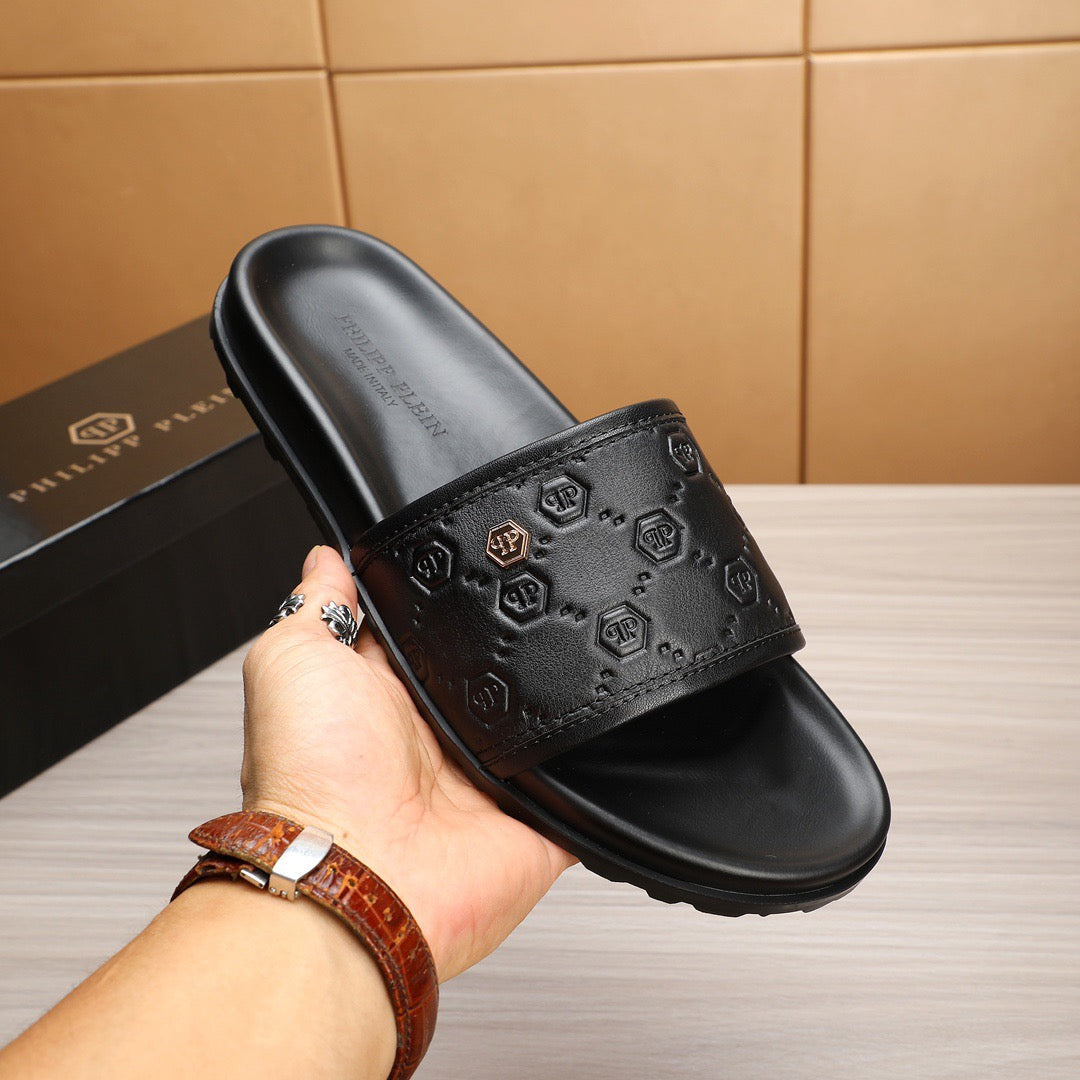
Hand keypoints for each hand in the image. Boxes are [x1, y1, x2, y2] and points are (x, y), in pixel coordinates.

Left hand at [239, 545, 575, 980]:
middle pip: (495, 674)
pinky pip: (583, 788)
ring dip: (555, 699)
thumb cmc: (311, 777)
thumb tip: (326, 561)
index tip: (473, 560)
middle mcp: (437, 741)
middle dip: (513, 643)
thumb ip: (319, 606)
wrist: (358, 876)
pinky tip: (603, 735)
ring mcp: (488, 783)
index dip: (445, 602)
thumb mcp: (293, 659)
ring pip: (542, 722)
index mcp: (386, 699)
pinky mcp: (536, 822)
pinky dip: (597, 767)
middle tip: (531, 609)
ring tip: (570, 662)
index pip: (427, 635)